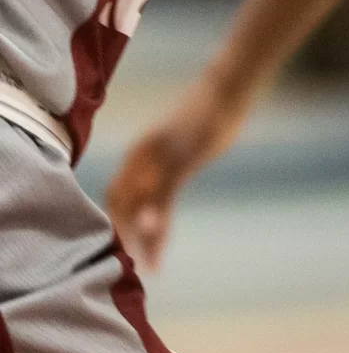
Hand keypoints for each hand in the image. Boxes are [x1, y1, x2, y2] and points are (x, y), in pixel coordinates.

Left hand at [105, 87, 239, 271]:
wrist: (226, 87)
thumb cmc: (212, 108)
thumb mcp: (185, 135)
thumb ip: (173, 155)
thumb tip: (172, 171)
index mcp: (141, 150)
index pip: (118, 191)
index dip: (119, 219)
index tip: (129, 244)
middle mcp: (142, 156)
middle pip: (119, 201)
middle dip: (124, 235)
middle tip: (133, 264)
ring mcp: (159, 159)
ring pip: (138, 206)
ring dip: (140, 239)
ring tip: (146, 265)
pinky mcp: (180, 162)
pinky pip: (162, 202)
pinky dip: (157, 227)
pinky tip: (158, 245)